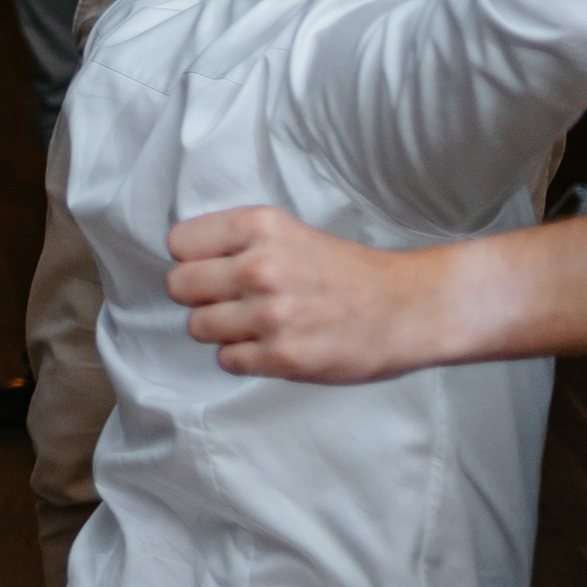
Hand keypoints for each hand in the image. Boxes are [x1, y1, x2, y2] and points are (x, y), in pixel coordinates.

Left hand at [165, 204, 450, 383]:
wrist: (407, 308)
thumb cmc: (344, 272)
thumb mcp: (287, 233)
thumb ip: (235, 242)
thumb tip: (182, 261)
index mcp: (259, 227)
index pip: (178, 243)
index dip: (194, 259)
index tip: (215, 267)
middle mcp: (261, 267)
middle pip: (179, 286)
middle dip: (200, 296)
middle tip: (233, 299)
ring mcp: (272, 314)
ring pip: (197, 326)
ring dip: (221, 330)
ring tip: (256, 324)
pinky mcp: (284, 356)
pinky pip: (226, 360)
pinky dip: (243, 357)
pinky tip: (272, 345)